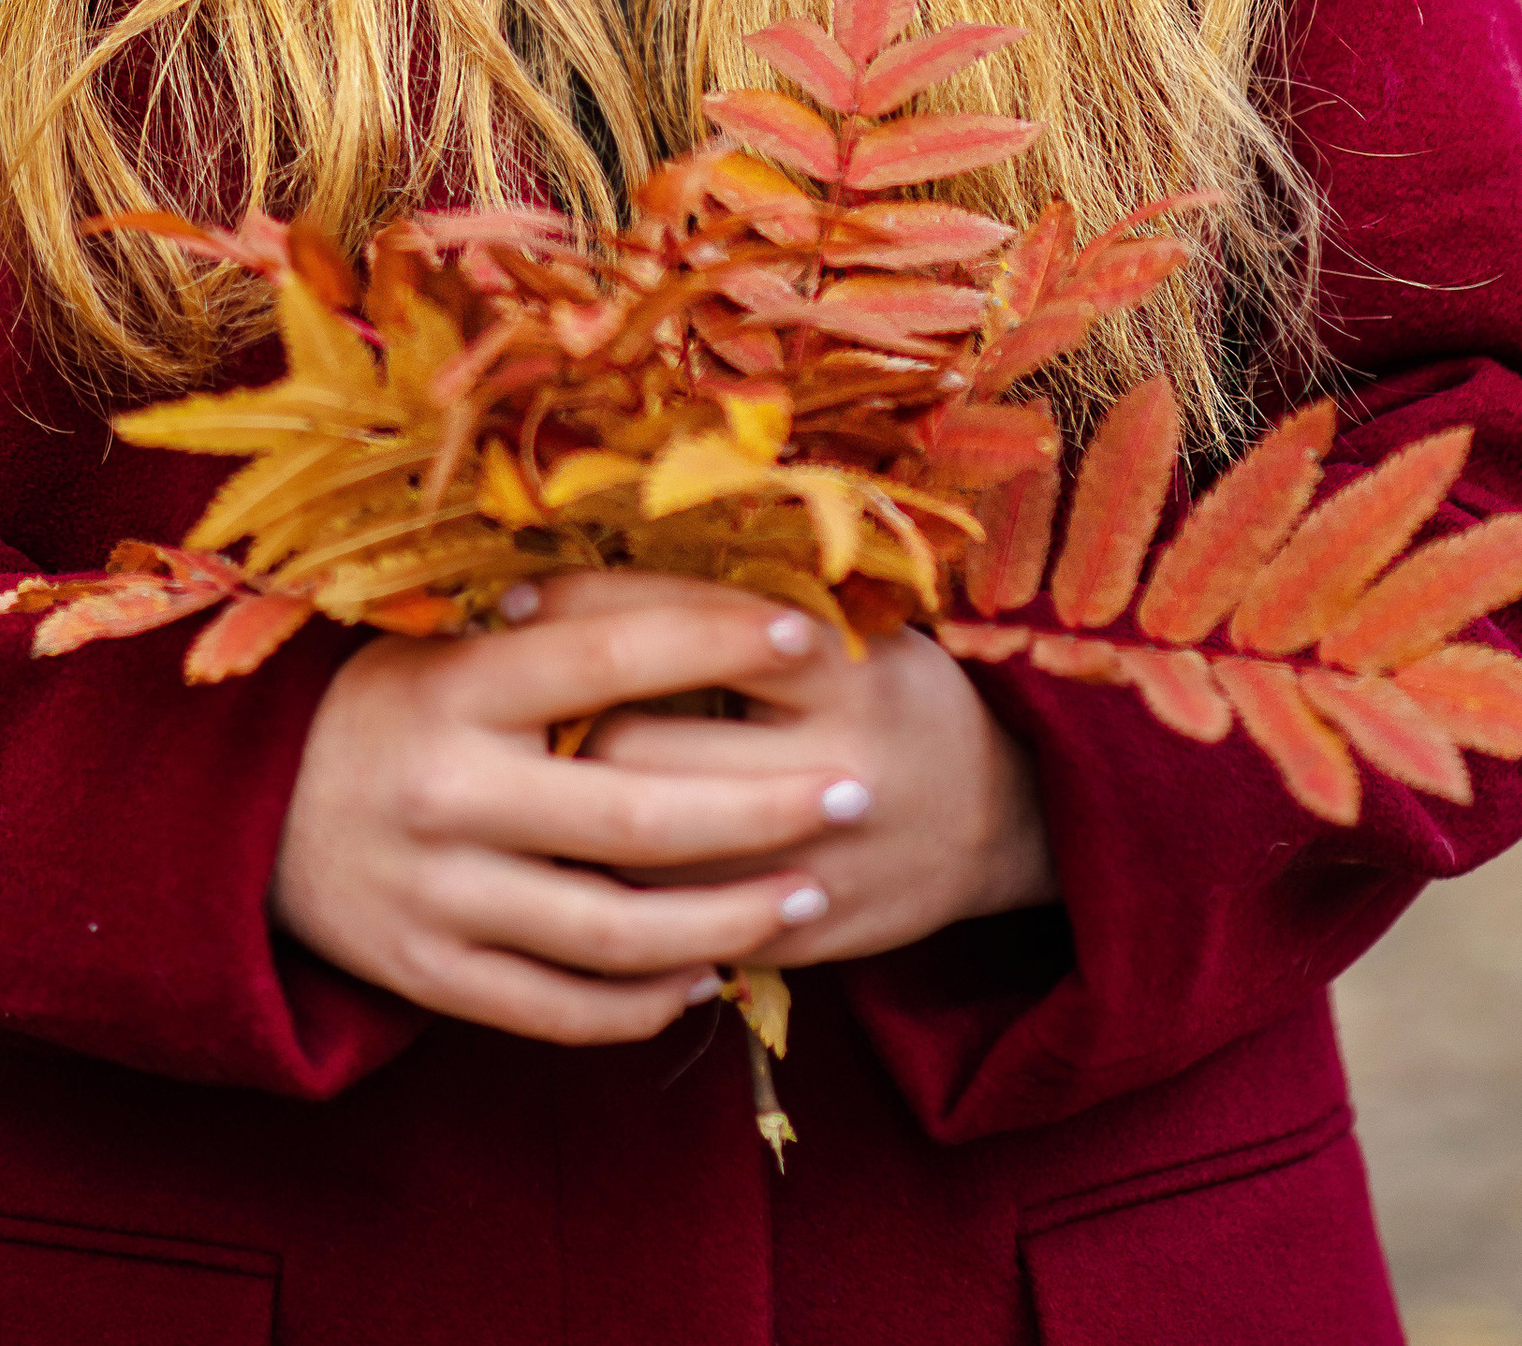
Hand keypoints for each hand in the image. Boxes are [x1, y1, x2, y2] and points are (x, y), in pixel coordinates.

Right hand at [271, 582, 892, 1044]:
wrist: (239, 819)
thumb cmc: (381, 708)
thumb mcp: (444, 649)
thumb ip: (553, 640)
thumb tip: (706, 599)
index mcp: (457, 688)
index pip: (608, 653)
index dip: (714, 638)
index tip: (809, 630)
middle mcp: (448, 791)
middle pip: (636, 810)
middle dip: (763, 807)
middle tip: (854, 791)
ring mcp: (438, 896)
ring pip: (613, 928)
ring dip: (728, 917)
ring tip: (809, 895)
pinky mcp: (430, 976)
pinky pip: (559, 1008)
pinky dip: (645, 1002)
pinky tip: (711, 974)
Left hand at [564, 574, 1057, 965]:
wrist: (1005, 817)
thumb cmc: (899, 693)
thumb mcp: (854, 626)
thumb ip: (744, 612)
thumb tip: (590, 579)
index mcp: (844, 668)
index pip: (684, 626)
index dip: (587, 606)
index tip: (518, 600)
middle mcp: (832, 767)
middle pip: (639, 748)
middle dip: (565, 721)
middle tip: (517, 703)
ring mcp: (817, 867)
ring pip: (638, 852)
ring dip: (575, 815)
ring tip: (535, 777)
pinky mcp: (801, 941)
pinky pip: (673, 924)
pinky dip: (621, 889)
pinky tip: (588, 853)